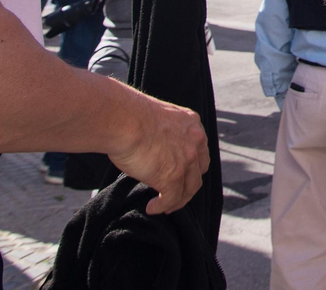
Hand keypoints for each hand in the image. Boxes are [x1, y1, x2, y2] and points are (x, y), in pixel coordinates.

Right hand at [110, 95, 209, 214]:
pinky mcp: (174, 176)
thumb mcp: (158, 119)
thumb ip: (165, 133)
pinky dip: (162, 206)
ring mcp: (187, 160)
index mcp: (192, 124)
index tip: (181, 174)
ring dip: (177, 200)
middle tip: (175, 193)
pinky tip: (151, 208)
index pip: (199, 150)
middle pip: (199, 171)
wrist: (125, 120)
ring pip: (189, 189)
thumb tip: (155, 148)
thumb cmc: (130, 116)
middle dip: (188, 184)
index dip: (191, 165)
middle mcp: (196, 141)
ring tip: (164, 206)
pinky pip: (172, 199)